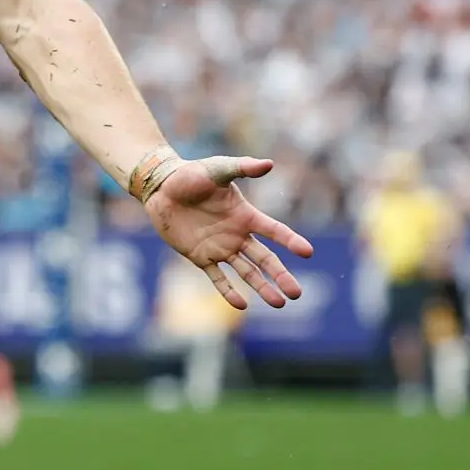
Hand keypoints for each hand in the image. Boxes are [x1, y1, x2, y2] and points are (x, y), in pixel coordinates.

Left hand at [143, 155, 314, 309]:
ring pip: (247, 272)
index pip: (275, 231)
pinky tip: (242, 305)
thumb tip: (269, 164)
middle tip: (296, 294)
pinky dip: (228, 291)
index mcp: (246, 215)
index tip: (308, 252)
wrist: (161, 188)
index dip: (291, 241)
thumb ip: (242, 168)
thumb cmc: (191, 175)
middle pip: (265, 259)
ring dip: (262, 288)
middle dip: (281, 276)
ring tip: (279, 303)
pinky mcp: (200, 257)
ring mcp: (220, 248)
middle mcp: (237, 235)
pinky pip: (217, 277)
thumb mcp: (218, 169)